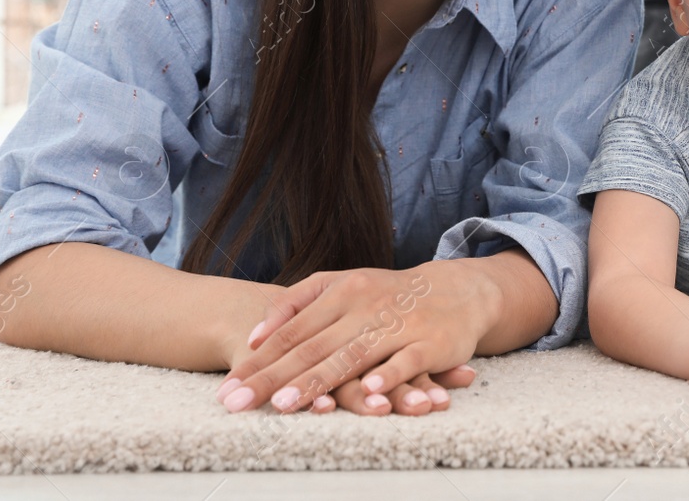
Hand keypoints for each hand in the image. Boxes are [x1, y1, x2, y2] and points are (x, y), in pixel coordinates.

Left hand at [215, 259, 494, 414]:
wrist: (459, 289)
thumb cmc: (389, 294)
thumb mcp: (343, 284)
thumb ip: (297, 304)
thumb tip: (253, 336)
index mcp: (342, 292)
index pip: (291, 330)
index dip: (259, 360)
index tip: (229, 387)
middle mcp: (366, 307)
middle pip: (313, 347)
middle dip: (274, 377)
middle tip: (239, 403)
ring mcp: (399, 323)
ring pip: (354, 355)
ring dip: (320, 381)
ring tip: (287, 403)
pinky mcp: (430, 342)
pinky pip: (407, 360)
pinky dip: (389, 374)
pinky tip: (369, 390)